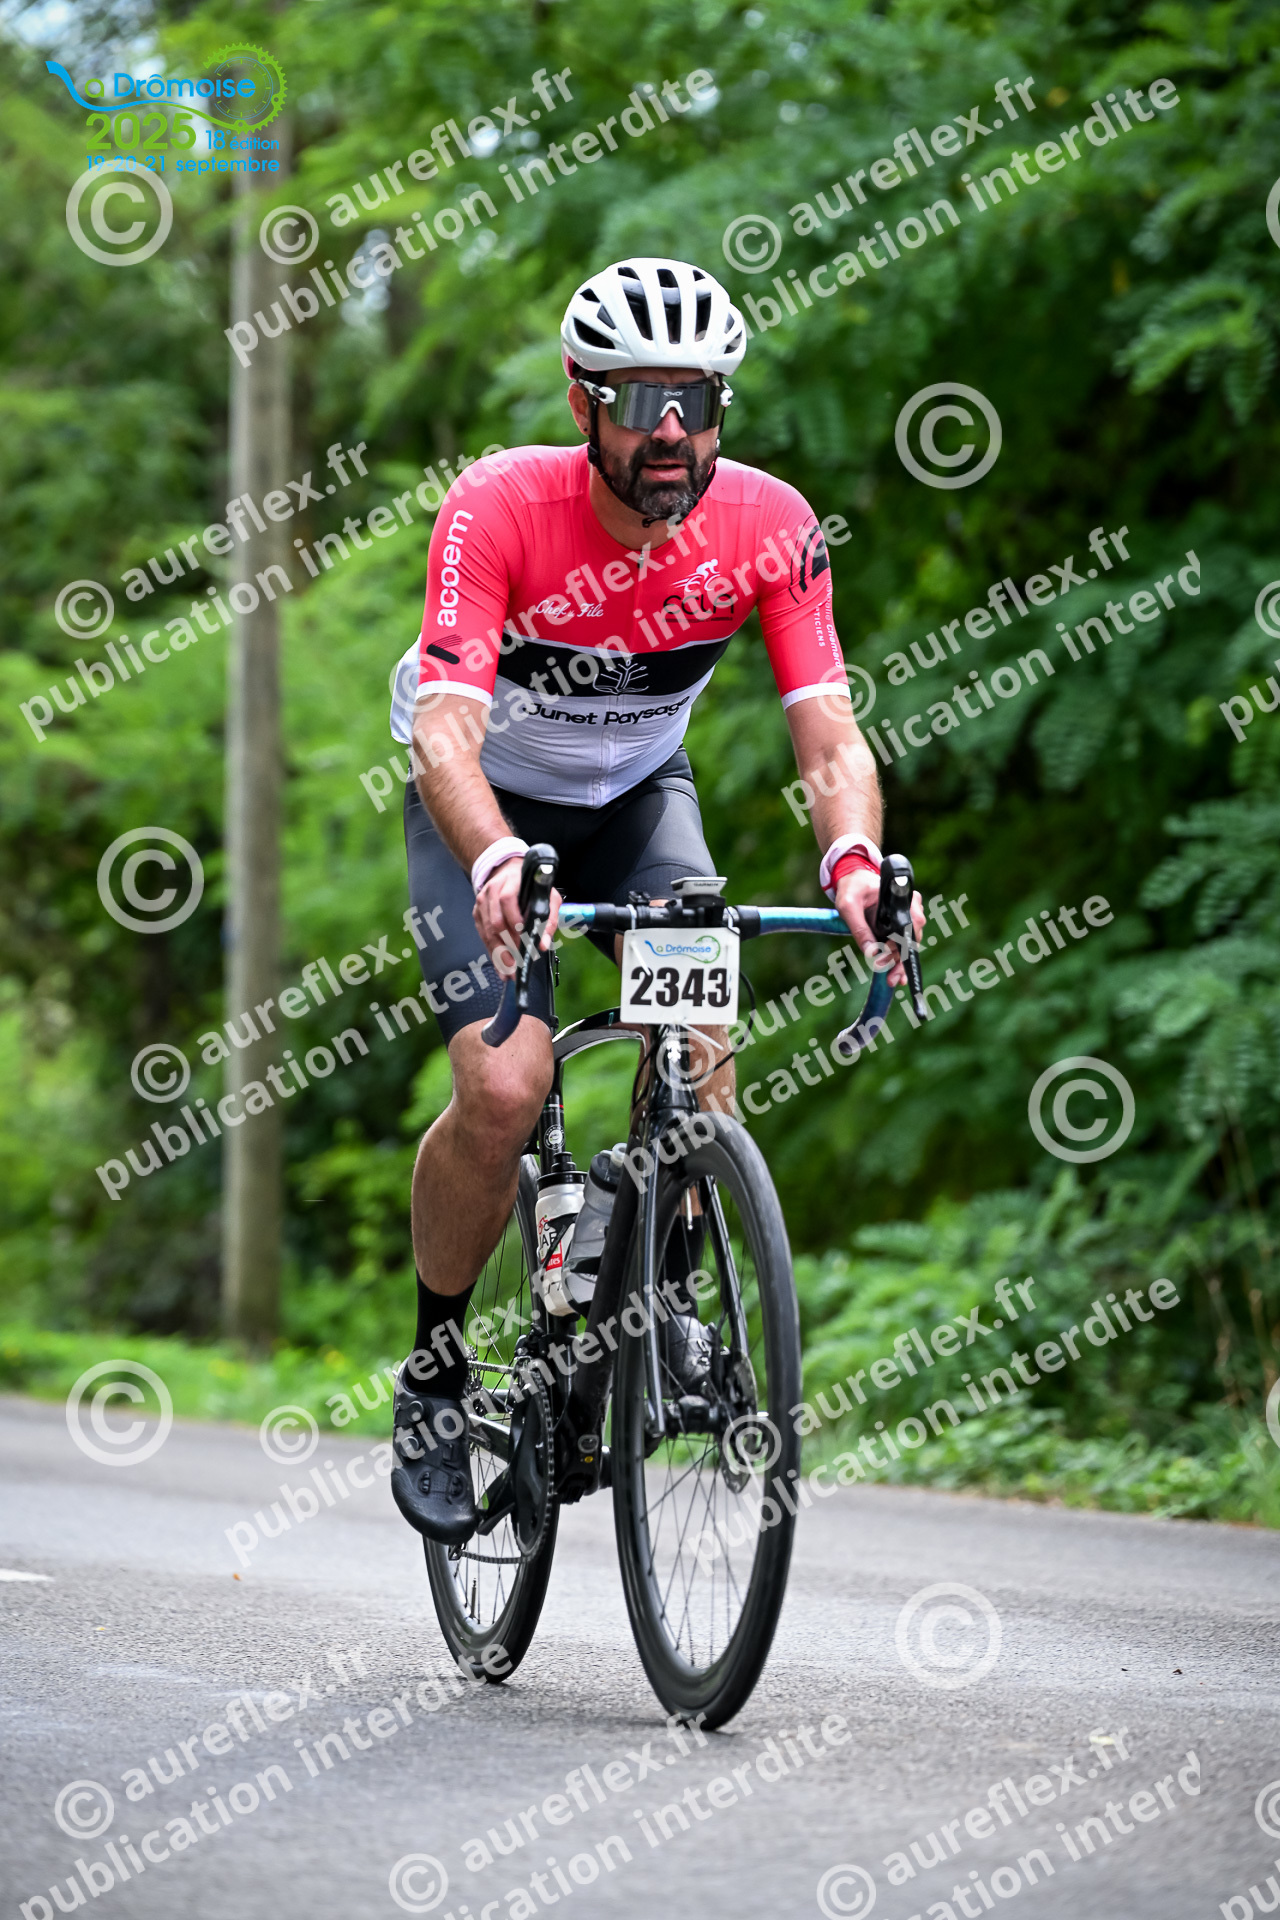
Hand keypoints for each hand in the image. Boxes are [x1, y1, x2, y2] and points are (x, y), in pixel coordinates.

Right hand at [473, 858, 561, 974]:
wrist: (508, 871)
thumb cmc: (531, 886)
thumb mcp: (548, 896)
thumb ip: (549, 919)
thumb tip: (542, 945)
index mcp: (510, 882)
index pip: (507, 899)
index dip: (513, 919)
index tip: (523, 938)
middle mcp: (491, 891)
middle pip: (495, 921)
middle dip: (506, 946)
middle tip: (516, 965)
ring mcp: (482, 903)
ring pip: (487, 932)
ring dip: (498, 954)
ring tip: (509, 973)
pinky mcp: (477, 914)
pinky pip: (483, 937)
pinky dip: (492, 954)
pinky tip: (500, 968)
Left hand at [834, 872, 924, 986]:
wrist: (854, 880)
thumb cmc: (852, 888)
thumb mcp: (848, 906)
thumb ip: (859, 928)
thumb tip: (871, 953)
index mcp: (901, 898)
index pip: (911, 924)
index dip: (902, 944)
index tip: (890, 957)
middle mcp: (910, 907)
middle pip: (912, 939)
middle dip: (901, 960)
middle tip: (892, 979)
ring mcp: (907, 917)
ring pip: (908, 945)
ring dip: (900, 963)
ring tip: (893, 980)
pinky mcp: (900, 926)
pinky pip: (903, 944)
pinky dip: (899, 960)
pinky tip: (896, 976)